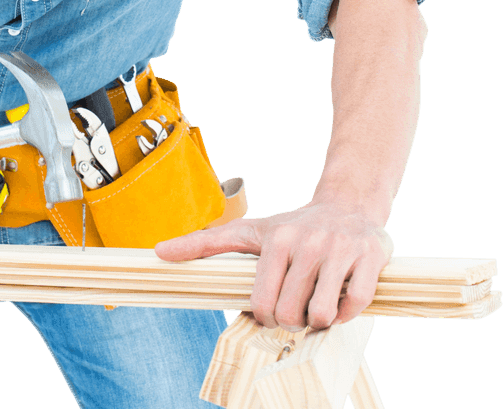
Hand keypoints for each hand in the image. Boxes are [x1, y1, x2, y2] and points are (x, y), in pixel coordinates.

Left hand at [153, 201, 394, 330]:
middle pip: (293, 313)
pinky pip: (357, 305)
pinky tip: (341, 299)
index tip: (271, 311)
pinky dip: (349, 313)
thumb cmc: (292, 226)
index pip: (263, 302)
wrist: (347, 205)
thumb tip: (157, 252)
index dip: (266, 317)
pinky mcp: (371, 256)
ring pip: (325, 314)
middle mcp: (307, 243)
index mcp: (275, 240)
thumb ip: (204, 243)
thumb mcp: (248, 231)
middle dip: (293, 322)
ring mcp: (340, 249)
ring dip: (321, 320)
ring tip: (317, 304)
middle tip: (296, 310)